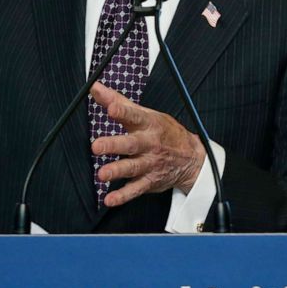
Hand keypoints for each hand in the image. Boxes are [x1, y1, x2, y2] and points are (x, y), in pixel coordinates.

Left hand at [89, 81, 205, 206]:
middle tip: (97, 146)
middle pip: (131, 144)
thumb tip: (95, 88)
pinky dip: (123, 196)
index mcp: (149, 124)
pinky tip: (110, 199)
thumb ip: (118, 101)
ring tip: (102, 174)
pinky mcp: (149, 181)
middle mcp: (149, 144)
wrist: (191, 157)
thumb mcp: (145, 113)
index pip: (135, 116)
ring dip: (117, 171)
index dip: (123, 112)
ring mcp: (150, 163)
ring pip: (133, 167)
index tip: (111, 108)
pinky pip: (135, 190)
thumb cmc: (164, 132)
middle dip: (114, 145)